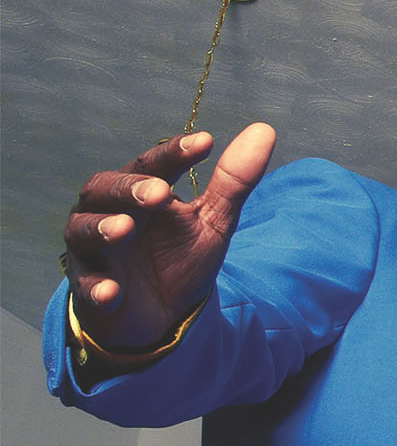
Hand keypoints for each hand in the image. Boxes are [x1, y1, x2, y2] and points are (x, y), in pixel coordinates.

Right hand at [62, 123, 275, 356]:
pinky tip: (111, 292)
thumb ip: (234, 182)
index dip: (175, 154)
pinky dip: (97, 287)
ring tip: (125, 229)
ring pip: (83, 230)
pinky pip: (87, 286)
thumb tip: (264, 130)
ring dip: (102, 228)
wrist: (161, 314)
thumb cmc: (179, 258)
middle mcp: (107, 212)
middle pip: (105, 190)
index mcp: (140, 191)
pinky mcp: (88, 288)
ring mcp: (93, 250)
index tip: (206, 143)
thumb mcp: (213, 221)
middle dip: (130, 189)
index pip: (153, 164)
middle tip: (159, 192)